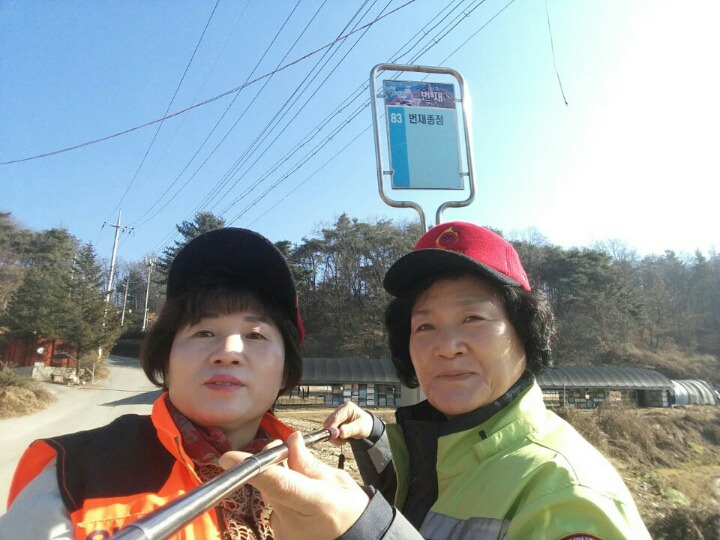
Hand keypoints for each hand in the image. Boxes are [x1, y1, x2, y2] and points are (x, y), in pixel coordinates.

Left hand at [219, 431, 368, 539]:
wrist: (356, 538)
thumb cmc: (348, 508)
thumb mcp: (336, 480)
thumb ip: (308, 463)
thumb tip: (291, 440)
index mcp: (317, 503)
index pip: (279, 484)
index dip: (254, 469)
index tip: (229, 457)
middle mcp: (295, 522)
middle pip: (270, 485)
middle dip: (271, 463)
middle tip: (285, 449)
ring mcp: (284, 533)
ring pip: (270, 495)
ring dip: (277, 480)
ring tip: (301, 480)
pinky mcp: (278, 536)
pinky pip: (273, 506)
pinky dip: (280, 496)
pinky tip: (298, 498)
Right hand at [323, 402, 373, 443]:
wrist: (367, 427)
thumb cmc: (365, 425)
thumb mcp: (360, 428)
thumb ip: (350, 430)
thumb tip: (340, 432)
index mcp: (347, 407)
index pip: (335, 417)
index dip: (332, 427)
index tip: (332, 437)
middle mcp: (340, 410)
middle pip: (329, 422)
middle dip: (333, 433)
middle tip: (340, 442)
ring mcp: (337, 416)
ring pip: (328, 427)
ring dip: (334, 436)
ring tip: (344, 440)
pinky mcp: (335, 422)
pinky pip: (330, 431)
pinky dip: (335, 437)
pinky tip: (342, 439)